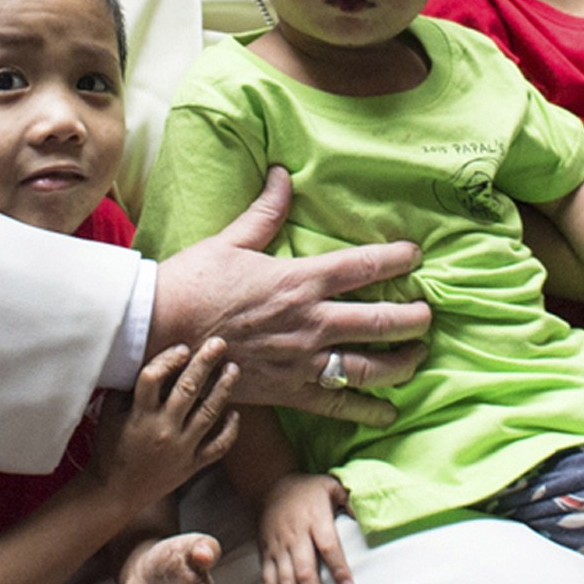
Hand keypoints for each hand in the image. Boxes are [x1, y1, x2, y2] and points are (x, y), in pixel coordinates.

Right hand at [88, 340, 241, 512]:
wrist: (115, 492)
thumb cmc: (109, 448)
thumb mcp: (109, 416)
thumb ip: (125, 390)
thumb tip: (148, 360)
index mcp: (139, 415)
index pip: (153, 378)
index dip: (168, 359)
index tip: (182, 348)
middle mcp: (163, 429)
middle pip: (188, 389)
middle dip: (205, 363)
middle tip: (219, 343)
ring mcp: (181, 448)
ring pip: (209, 412)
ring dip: (224, 388)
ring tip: (233, 368)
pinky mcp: (192, 465)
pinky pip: (218, 445)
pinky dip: (230, 429)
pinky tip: (235, 413)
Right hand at [151, 167, 431, 424]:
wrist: (156, 334)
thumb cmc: (190, 284)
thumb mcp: (230, 241)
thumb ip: (266, 211)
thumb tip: (283, 174)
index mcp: (301, 280)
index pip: (364, 266)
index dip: (398, 259)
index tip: (416, 255)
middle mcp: (311, 322)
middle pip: (383, 322)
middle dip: (414, 319)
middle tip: (428, 315)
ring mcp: (303, 361)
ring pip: (370, 367)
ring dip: (402, 363)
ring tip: (417, 356)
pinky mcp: (289, 391)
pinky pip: (338, 405)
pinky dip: (367, 409)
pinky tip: (388, 410)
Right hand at [258, 473, 354, 583]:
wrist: (270, 487)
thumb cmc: (309, 490)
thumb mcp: (333, 486)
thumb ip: (351, 501)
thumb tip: (371, 519)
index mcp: (314, 519)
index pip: (328, 547)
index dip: (338, 569)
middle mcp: (294, 536)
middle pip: (304, 572)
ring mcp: (277, 548)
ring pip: (284, 583)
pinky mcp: (265, 555)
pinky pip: (268, 582)